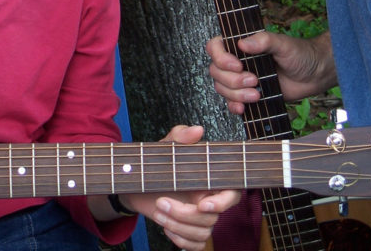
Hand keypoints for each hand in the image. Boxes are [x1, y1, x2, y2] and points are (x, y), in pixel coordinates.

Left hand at [116, 125, 240, 250]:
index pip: (232, 194)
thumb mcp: (166, 146)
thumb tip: (198, 130)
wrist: (138, 181)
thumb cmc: (157, 162)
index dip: (222, 203)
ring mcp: (200, 217)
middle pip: (212, 218)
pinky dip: (181, 241)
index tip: (202, 204)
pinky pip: (196, 245)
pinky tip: (166, 228)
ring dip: (177, 225)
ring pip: (203, 233)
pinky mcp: (189, 230)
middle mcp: (209, 200)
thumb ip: (181, 136)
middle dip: (184, 214)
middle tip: (161, 202)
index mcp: (211, 180)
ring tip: (158, 211)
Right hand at [206, 31, 336, 113]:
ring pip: (222, 88)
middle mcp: (237, 61)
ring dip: (236, 94)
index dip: (221, 58)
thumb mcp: (283, 44)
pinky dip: (234, 106)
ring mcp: (241, 79)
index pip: (215, 47)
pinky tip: (244, 108)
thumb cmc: (300, 54)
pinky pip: (231, 102)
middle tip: (254, 80)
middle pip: (216, 71)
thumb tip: (242, 43)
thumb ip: (263, 41)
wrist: (314, 75)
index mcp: (242, 44)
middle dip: (233, 80)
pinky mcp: (248, 95)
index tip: (238, 65)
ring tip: (257, 94)